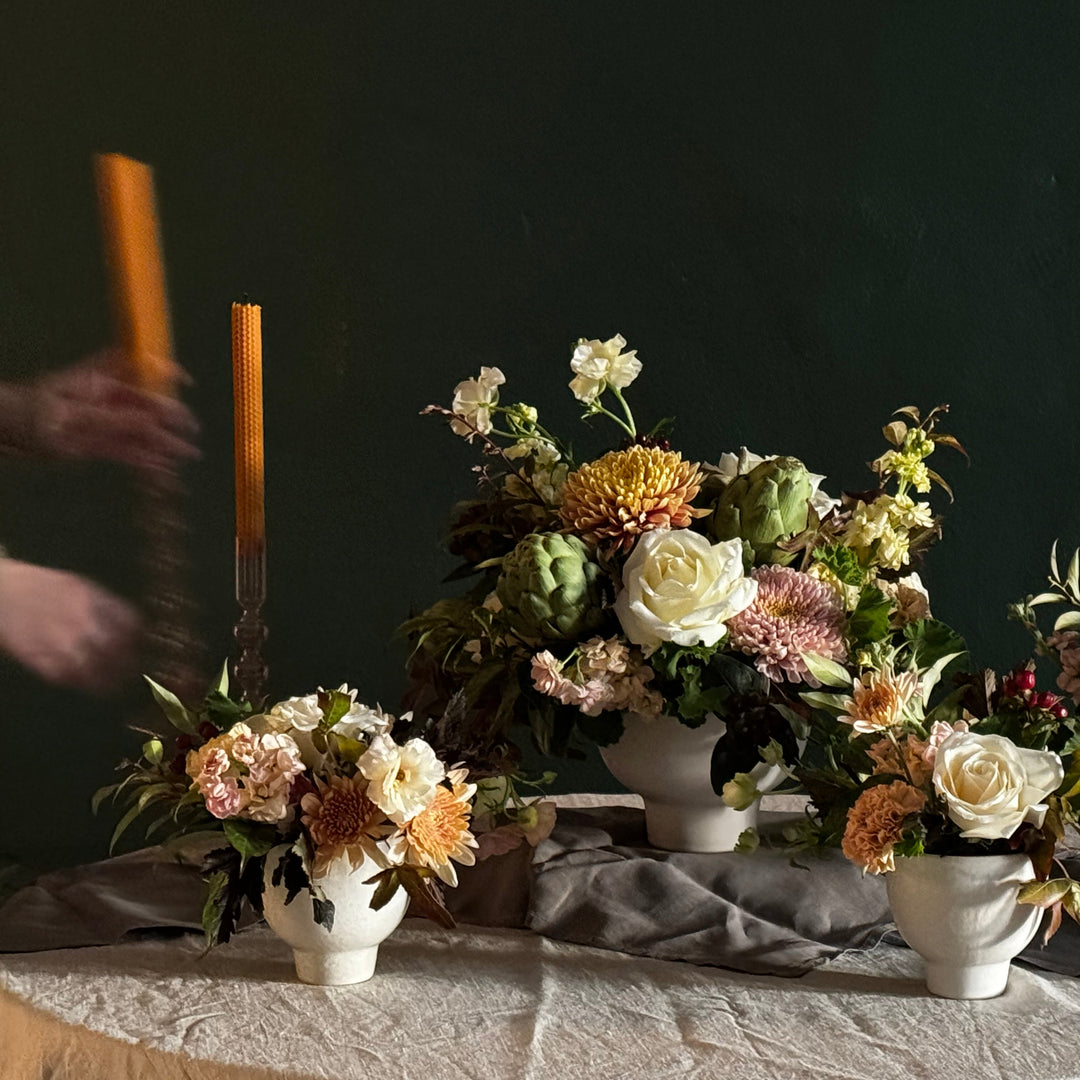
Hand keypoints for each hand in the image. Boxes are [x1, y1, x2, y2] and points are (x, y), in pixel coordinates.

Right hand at [0, 559, 139, 693]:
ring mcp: (61, 642)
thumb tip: (131, 625)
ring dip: (111, 680)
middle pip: (118, 648)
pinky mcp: (42, 661)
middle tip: (134, 672)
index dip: (140, 638)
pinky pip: (71, 679)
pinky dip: (86, 685)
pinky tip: (92, 687)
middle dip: (129, 663)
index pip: (130, 622)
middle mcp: (80, 620)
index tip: (142, 646)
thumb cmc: (38, 588)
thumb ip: (104, 603)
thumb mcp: (77, 586)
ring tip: (117, 686)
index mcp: (92, 599)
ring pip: (98, 669)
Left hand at [32, 349, 199, 470]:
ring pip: (139, 433)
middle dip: (171, 417)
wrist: (3, 434)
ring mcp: (101, 424)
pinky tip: (163, 467)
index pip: (138, 370)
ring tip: (188, 455)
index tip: (184, 381)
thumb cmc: (28, 413)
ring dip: (163, 443)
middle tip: (191, 429)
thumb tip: (151, 422)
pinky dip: (145, 460)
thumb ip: (112, 420)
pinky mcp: (95, 446)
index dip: (162, 371)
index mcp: (98, 382)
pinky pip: (126, 452)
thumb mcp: (70, 414)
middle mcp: (104, 401)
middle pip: (145, 407)